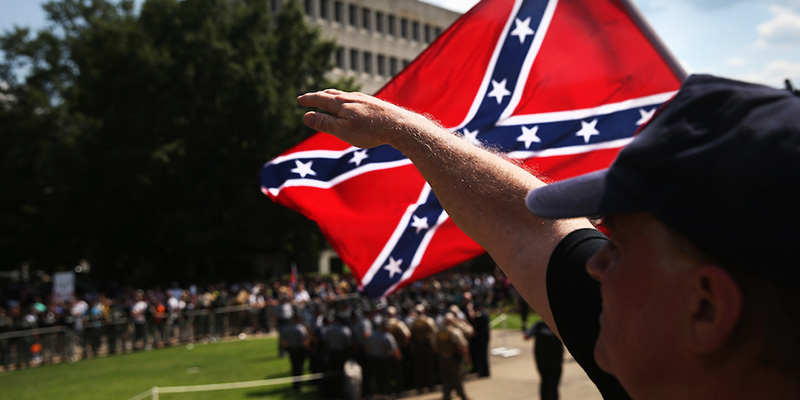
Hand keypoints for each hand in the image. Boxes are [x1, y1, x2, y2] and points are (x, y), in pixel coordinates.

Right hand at [296, 89, 434, 148]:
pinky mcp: (374, 104)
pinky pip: (355, 100)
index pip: (320, 98)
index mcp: (341, 103)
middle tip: (310, 98)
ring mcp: (364, 99)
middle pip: (331, 94)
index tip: (299, 100)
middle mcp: (351, 97)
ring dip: (333, 98)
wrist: (399, 125)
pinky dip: (346, 102)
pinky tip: (352, 107)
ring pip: (344, 96)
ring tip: (329, 101)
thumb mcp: (343, 130)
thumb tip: (306, 116)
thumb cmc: (370, 130)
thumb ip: (325, 123)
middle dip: (319, 96)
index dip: (308, 100)